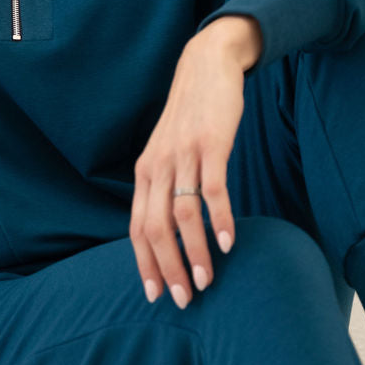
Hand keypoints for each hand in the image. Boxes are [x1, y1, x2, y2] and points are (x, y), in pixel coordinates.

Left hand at [130, 15, 260, 308]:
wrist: (206, 65)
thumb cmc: (191, 117)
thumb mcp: (168, 152)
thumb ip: (166, 186)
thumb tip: (171, 230)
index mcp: (145, 173)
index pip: (136, 228)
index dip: (144, 264)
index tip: (154, 295)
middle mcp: (158, 166)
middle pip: (155, 228)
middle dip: (168, 268)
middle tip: (184, 299)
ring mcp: (184, 155)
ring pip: (182, 214)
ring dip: (194, 251)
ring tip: (207, 280)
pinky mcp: (210, 144)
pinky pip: (212, 189)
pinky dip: (219, 219)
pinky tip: (228, 243)